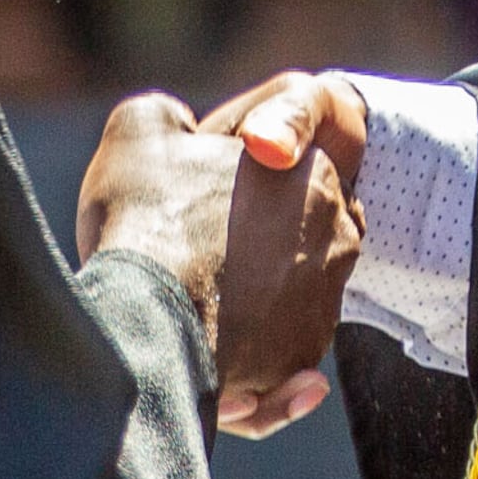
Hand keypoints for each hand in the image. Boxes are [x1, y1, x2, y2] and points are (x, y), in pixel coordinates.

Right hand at [79, 87, 364, 427]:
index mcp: (316, 177)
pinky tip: (207, 351)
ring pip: (280, 298)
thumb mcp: (140, 130)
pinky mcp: (298, 361)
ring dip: (244, 302)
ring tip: (187, 304)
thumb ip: (167, 116)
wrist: (140, 326)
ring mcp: (322, 306)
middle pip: (284, 235)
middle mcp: (337, 242)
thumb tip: (175, 129)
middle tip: (185, 250)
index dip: (230, 181)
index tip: (189, 198)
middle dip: (244, 243)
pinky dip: (248, 357)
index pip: (282, 172)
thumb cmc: (146, 221)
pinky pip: (276, 357)